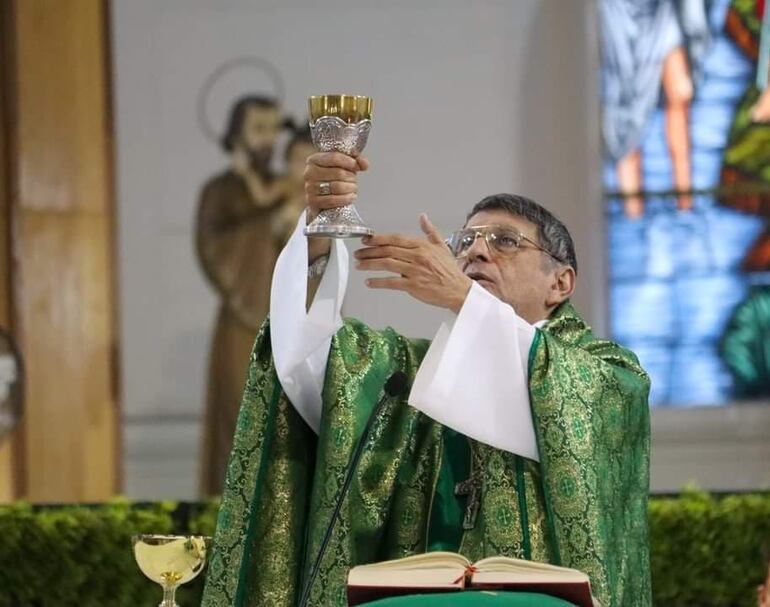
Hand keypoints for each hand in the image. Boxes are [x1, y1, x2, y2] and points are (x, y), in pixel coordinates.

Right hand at [304, 152, 368, 222]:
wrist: (322, 198)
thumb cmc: (333, 178)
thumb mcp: (343, 165)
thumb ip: (356, 160)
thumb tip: (364, 164)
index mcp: (314, 159)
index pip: (335, 157)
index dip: (350, 162)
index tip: (357, 167)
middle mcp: (309, 173)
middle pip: (339, 173)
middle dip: (351, 177)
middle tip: (354, 180)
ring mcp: (309, 188)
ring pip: (337, 187)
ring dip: (351, 188)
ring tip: (353, 188)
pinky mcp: (312, 202)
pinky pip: (332, 200)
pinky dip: (346, 199)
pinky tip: (351, 197)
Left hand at [355, 213, 471, 312]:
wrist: (459, 290)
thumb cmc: (450, 271)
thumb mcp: (442, 247)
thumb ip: (430, 231)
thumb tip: (423, 217)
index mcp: (422, 246)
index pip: (395, 239)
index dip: (378, 239)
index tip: (367, 240)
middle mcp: (417, 256)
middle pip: (387, 250)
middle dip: (369, 251)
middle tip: (359, 253)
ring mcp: (414, 271)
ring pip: (386, 264)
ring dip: (370, 264)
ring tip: (359, 265)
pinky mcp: (413, 286)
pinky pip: (391, 282)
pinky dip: (378, 282)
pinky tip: (369, 282)